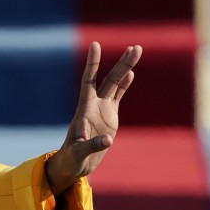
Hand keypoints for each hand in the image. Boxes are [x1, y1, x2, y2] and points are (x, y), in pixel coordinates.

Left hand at [46, 42, 141, 195]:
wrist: (75, 164)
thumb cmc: (72, 158)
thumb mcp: (79, 153)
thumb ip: (91, 146)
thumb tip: (107, 140)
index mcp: (84, 109)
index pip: (89, 80)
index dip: (92, 63)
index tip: (95, 45)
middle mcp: (94, 104)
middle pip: (109, 79)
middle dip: (122, 63)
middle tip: (136, 47)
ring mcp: (102, 109)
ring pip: (115, 84)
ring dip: (126, 69)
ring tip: (136, 50)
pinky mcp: (110, 117)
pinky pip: (118, 97)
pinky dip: (125, 85)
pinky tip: (131, 73)